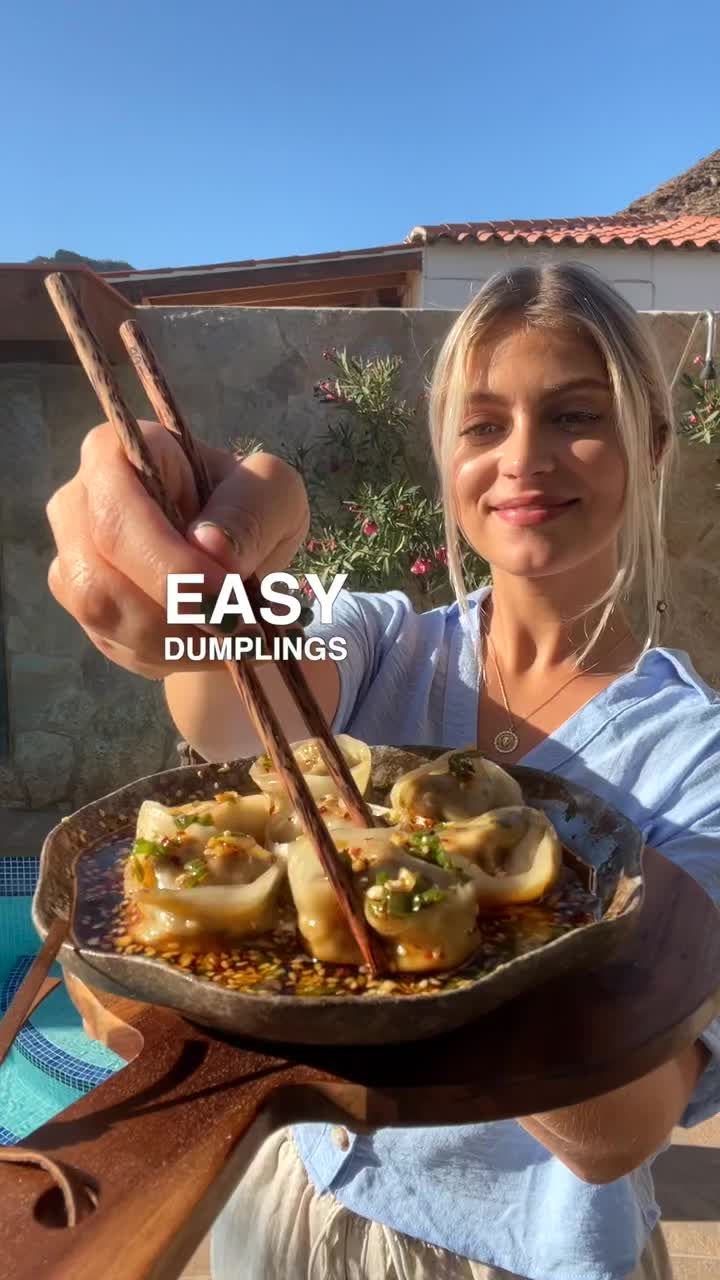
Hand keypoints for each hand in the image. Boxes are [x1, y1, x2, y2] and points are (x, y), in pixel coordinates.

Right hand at [46, 421, 309, 677]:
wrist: (238, 561)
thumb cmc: (251, 511)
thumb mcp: (275, 494)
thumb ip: (251, 510)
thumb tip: (210, 546)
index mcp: (113, 454)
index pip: (116, 516)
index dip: (167, 565)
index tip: (226, 597)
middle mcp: (77, 505)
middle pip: (98, 580)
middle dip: (175, 615)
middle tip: (244, 630)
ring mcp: (72, 561)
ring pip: (107, 621)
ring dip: (181, 641)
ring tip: (241, 635)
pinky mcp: (86, 612)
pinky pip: (122, 647)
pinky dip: (178, 655)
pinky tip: (217, 642)